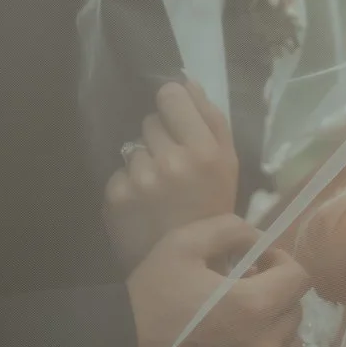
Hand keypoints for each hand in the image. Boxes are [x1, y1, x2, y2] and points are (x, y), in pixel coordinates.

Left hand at [105, 80, 239, 267]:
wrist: (189, 266)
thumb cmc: (212, 209)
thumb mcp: (229, 164)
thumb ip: (211, 118)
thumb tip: (186, 80)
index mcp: (205, 152)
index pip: (171, 96)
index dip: (172, 104)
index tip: (176, 119)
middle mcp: (172, 161)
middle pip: (150, 120)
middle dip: (160, 137)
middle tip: (173, 166)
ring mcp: (141, 179)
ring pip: (133, 146)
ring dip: (143, 161)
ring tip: (158, 188)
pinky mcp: (116, 196)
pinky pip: (118, 171)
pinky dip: (128, 184)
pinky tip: (142, 204)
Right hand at [127, 214, 308, 346]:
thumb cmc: (150, 303)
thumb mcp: (181, 246)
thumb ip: (229, 230)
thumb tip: (259, 238)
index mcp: (254, 306)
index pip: (299, 277)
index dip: (280, 262)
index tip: (258, 264)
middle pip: (294, 312)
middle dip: (274, 295)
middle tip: (241, 292)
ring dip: (272, 330)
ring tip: (237, 326)